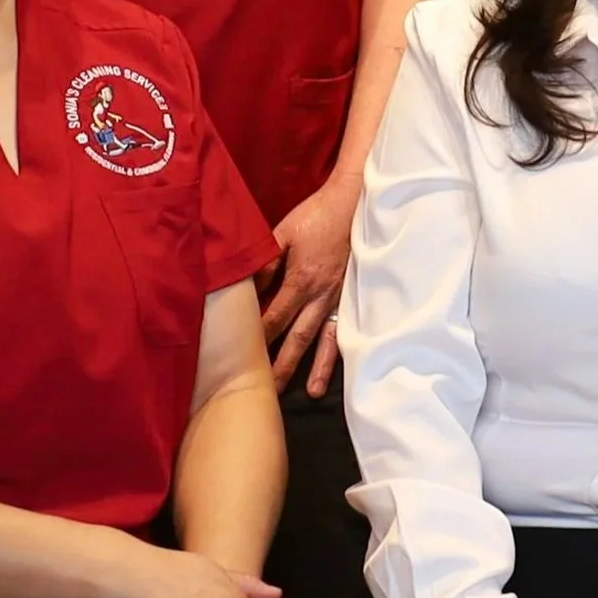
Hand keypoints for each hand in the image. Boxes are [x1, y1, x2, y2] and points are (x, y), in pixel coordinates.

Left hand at [260, 181, 354, 395]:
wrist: (355, 203)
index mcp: (301, 281)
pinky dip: (342, 350)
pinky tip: (340, 365)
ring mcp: (339, 299)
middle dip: (282, 366)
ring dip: (317, 368)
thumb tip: (248, 287)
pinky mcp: (353, 296)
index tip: (242, 359)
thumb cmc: (317, 215)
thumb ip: (266, 262)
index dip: (257, 338)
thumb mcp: (284, 232)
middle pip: (298, 338)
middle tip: (268, 392)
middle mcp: (321, 297)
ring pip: (325, 340)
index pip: (274, 318)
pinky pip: (346, 329)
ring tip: (309, 393)